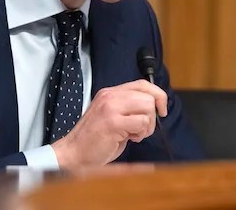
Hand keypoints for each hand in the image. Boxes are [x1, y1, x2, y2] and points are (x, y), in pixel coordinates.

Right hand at [51, 79, 166, 169]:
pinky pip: (141, 123)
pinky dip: (141, 133)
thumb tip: (153, 106)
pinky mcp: (113, 122)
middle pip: (148, 96)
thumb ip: (128, 107)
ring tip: (134, 134)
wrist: (74, 152)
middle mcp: (109, 96)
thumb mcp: (111, 115)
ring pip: (147, 107)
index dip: (158, 95)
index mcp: (109, 93)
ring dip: (147, 125)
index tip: (161, 110)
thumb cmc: (94, 138)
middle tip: (142, 129)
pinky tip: (129, 138)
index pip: (142, 84)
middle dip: (152, 115)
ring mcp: (110, 108)